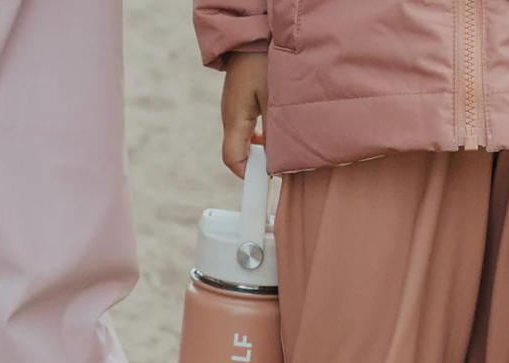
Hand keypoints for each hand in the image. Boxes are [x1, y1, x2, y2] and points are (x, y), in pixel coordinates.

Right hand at [221, 52, 268, 177]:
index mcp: (234, 118)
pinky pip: (247, 129)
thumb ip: (275, 130)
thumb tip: (277, 160)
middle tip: (277, 168)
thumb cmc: (262, 59)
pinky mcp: (239, 103)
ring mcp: (232, 110)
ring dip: (260, 151)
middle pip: (237, 154)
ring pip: (243, 142)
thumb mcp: (274, 96)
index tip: (264, 183)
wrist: (251, 33)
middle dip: (256, 166)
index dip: (247, 176)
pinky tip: (273, 135)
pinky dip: (260, 139)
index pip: (233, 159)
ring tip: (278, 151)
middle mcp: (229, 117)